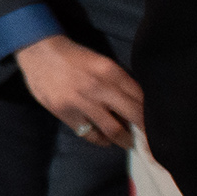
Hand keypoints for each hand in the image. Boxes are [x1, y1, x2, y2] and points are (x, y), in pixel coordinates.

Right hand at [14, 35, 142, 149]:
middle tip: (152, 144)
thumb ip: (119, 82)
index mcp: (111, 71)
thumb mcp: (101, 62)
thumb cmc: (73, 56)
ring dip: (125, 140)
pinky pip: (90, 134)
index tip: (159, 127)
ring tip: (128, 143)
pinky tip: (104, 139)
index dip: (152, 115)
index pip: (141, 98)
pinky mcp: (65, 112)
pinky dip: (101, 140)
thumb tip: (137, 106)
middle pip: (134, 116)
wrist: (38, 51)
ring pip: (114, 130)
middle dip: (146, 133)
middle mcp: (99, 86)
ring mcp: (81, 101)